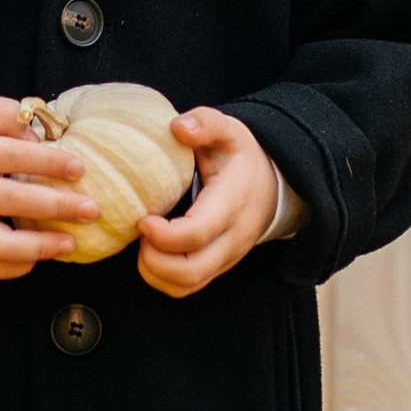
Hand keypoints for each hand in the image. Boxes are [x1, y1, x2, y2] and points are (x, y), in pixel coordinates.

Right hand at [0, 95, 85, 280]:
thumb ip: (2, 115)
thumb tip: (38, 139)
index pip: (13, 157)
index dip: (50, 163)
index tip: (79, 169)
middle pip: (15, 202)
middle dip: (58, 207)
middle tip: (91, 210)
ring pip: (2, 247)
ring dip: (41, 247)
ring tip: (70, 243)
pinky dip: (16, 267)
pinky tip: (38, 256)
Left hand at [137, 107, 280, 296]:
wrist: (272, 186)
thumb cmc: (242, 158)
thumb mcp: (230, 131)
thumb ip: (206, 123)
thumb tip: (178, 127)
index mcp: (231, 204)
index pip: (197, 234)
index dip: (163, 235)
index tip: (142, 219)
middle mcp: (232, 238)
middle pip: (190, 271)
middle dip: (153, 260)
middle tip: (139, 232)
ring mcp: (226, 258)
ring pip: (186, 285)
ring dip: (154, 271)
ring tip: (143, 242)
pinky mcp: (217, 267)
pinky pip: (186, 288)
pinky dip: (161, 278)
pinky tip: (151, 252)